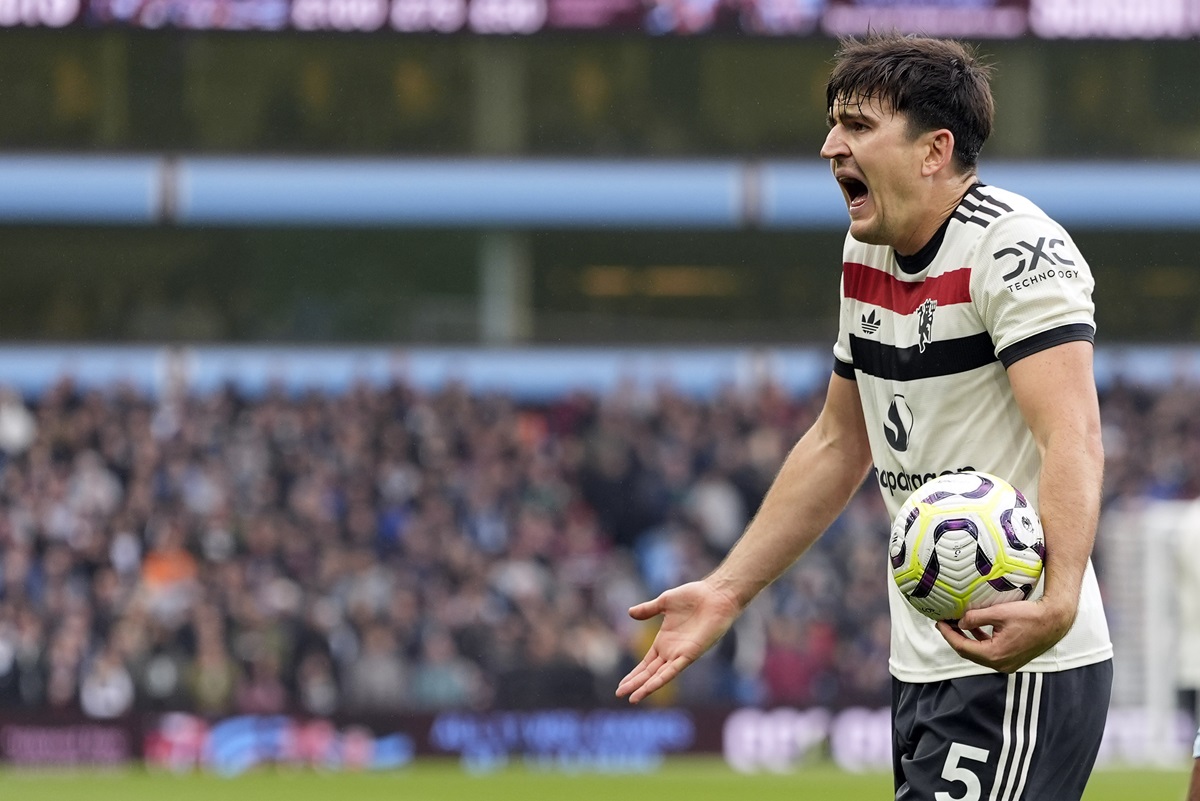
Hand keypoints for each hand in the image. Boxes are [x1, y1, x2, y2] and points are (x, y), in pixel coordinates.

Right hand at [615, 580, 741, 703]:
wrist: (715, 595)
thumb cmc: (694, 596)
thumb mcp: (664, 602)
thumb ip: (648, 610)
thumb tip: (630, 613)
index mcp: (664, 641)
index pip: (646, 663)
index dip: (634, 674)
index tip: (622, 684)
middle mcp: (671, 651)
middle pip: (649, 672)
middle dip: (634, 683)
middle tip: (619, 694)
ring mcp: (680, 654)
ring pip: (659, 676)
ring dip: (645, 687)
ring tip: (631, 699)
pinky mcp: (690, 654)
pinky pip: (673, 671)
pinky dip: (660, 680)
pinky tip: (649, 688)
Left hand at [936, 597, 1075, 672]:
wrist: (1055, 621)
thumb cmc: (1030, 615)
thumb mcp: (998, 612)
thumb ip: (975, 618)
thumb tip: (960, 622)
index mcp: (995, 655)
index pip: (962, 647)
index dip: (948, 634)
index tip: (939, 623)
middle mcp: (1000, 664)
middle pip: (969, 652)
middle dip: (955, 637)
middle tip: (944, 623)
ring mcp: (1007, 664)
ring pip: (979, 653)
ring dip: (967, 639)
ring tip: (956, 624)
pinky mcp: (1013, 660)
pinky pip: (990, 652)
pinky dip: (980, 641)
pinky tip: (975, 628)